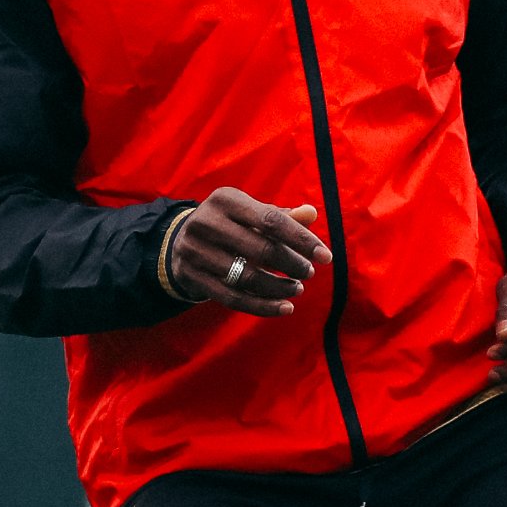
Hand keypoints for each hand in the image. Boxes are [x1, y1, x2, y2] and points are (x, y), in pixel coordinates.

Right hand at [162, 190, 326, 316]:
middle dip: (292, 264)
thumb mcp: (251, 214)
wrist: (180, 242)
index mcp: (225, 199)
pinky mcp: (191, 277)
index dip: (301, 240)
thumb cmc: (230, 226)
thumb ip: (282, 216)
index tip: (326, 256)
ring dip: (279, 287)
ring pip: (247, 277)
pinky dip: (263, 306)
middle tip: (309, 273)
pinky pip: (233, 298)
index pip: (271, 220)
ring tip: (298, 289)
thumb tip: (312, 213)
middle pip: (260, 249)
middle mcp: (206, 222)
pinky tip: (284, 307)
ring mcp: (194, 251)